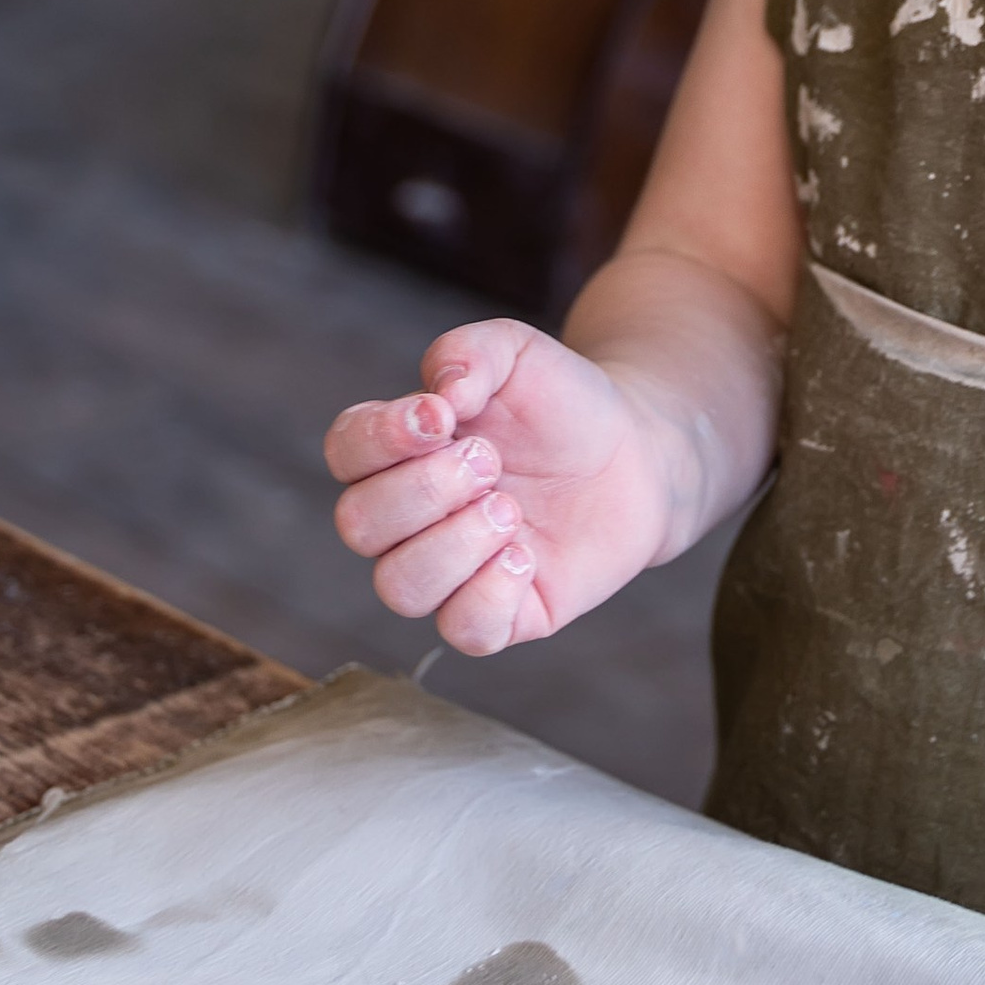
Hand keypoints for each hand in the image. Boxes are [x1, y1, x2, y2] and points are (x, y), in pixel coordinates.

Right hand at [325, 318, 684, 657]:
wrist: (638, 453)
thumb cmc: (563, 402)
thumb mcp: (518, 353)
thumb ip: (469, 353)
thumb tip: (438, 395)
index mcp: (400, 451)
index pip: (346, 453)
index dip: (378, 439)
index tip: (440, 417)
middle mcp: (411, 519)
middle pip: (359, 524)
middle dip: (423, 489)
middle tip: (490, 461)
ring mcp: (451, 572)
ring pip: (399, 587)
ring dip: (453, 544)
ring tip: (509, 508)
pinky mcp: (499, 614)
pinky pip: (463, 631)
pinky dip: (489, 594)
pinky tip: (526, 555)